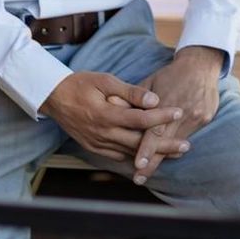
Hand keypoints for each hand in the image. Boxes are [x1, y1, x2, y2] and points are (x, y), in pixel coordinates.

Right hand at [40, 71, 188, 168]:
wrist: (53, 97)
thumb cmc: (80, 84)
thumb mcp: (105, 81)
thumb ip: (130, 92)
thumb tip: (154, 100)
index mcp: (106, 116)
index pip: (140, 119)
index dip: (162, 117)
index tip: (180, 111)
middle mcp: (103, 134)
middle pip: (139, 143)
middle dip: (164, 145)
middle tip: (186, 146)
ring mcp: (98, 144)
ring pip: (130, 153)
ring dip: (153, 155)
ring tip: (175, 153)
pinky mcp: (94, 148)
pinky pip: (118, 156)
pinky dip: (135, 157)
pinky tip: (150, 157)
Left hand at [132, 47, 225, 181]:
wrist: (201, 65)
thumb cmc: (171, 74)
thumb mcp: (150, 82)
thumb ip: (134, 98)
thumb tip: (112, 106)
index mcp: (167, 103)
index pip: (155, 131)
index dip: (146, 149)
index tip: (137, 165)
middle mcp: (183, 113)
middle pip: (165, 143)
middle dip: (152, 163)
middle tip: (139, 178)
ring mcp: (196, 116)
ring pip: (176, 142)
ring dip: (163, 157)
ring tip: (147, 173)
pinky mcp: (205, 118)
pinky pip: (187, 135)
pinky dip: (174, 146)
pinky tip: (166, 156)